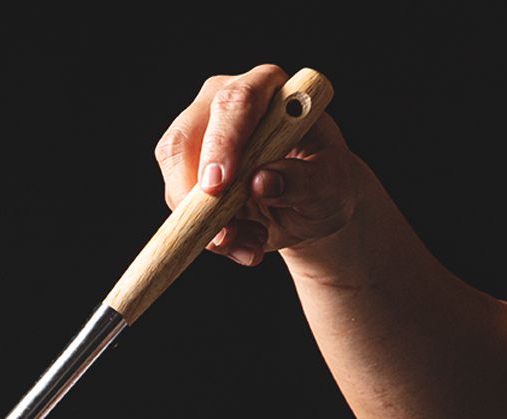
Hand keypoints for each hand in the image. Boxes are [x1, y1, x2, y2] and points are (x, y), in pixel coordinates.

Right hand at [154, 64, 361, 267]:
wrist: (310, 204)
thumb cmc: (326, 182)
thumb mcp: (331, 186)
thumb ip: (305, 181)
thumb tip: (263, 181)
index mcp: (269, 88)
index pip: (236, 103)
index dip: (222, 143)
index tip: (218, 186)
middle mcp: (223, 103)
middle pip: (184, 138)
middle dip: (192, 190)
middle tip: (220, 233)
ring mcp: (198, 136)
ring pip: (175, 177)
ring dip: (204, 222)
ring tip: (250, 242)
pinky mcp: (185, 171)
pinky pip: (178, 205)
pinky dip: (204, 234)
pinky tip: (239, 242)